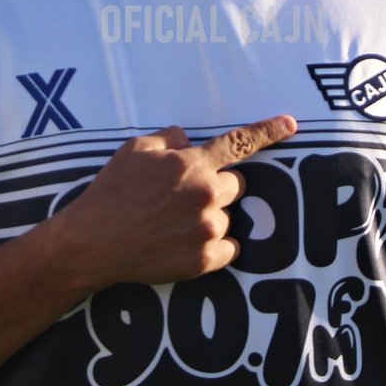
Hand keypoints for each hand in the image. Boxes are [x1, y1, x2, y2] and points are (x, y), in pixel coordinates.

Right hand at [52, 115, 296, 291]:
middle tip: (182, 197)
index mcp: (193, 165)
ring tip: (171, 224)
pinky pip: (229, 248)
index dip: (268, 131)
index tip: (292, 124)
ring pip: (227, 217)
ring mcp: (208, 229)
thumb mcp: (135, 149)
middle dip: (216, 186)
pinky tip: (184, 243)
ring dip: (209, 217)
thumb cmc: (111, 191)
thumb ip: (170, 140)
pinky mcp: (205, 260)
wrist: (93, 242)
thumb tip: (189, 142)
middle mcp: (207, 195)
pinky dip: (213, 246)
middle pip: (235, 185)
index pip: (238, 143)